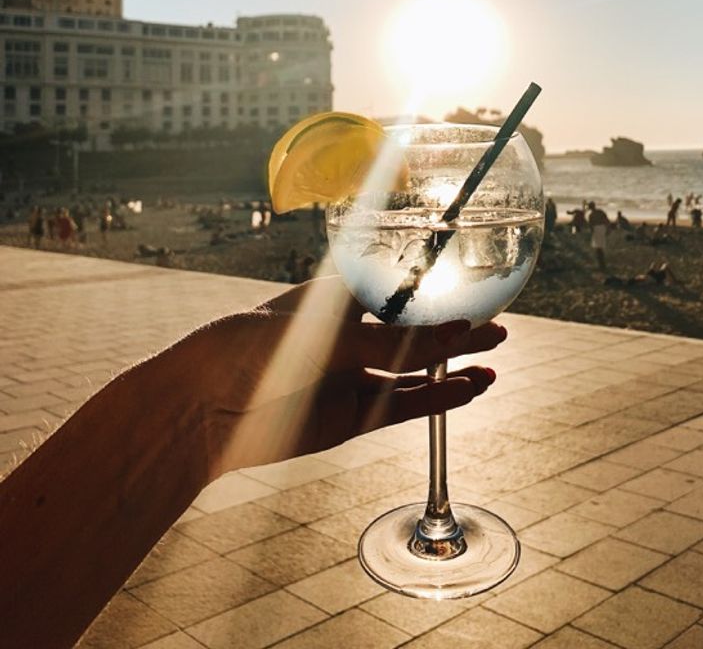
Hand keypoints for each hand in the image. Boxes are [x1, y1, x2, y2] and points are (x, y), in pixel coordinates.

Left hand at [189, 276, 505, 477]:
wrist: (200, 410)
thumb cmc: (251, 348)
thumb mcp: (327, 337)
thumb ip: (392, 340)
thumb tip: (455, 332)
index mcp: (337, 298)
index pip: (399, 289)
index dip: (436, 291)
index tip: (474, 288)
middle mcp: (350, 337)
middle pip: (414, 333)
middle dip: (455, 331)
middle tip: (499, 327)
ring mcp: (352, 378)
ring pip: (416, 373)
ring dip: (455, 368)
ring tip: (495, 362)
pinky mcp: (352, 418)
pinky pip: (405, 408)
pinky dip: (439, 400)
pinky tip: (469, 389)